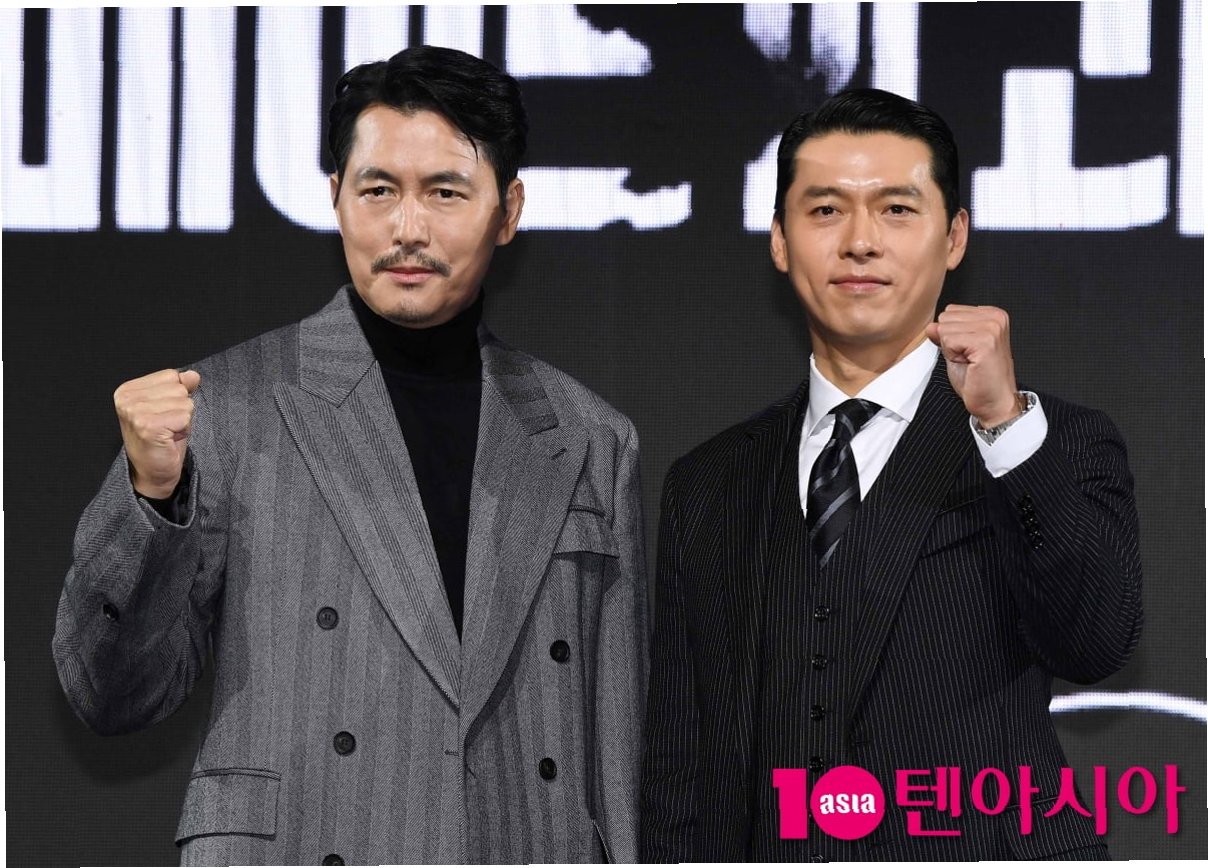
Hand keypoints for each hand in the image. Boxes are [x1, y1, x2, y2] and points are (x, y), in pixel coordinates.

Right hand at [113, 369, 201, 497]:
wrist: (153, 472)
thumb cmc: (162, 439)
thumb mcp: (171, 407)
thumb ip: (180, 387)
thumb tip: (193, 375)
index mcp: (128, 389)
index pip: (171, 375)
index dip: (176, 396)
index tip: (163, 414)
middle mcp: (127, 398)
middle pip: (179, 388)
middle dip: (180, 408)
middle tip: (167, 426)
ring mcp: (135, 412)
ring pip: (184, 402)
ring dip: (183, 419)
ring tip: (168, 432)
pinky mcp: (148, 426)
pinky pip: (185, 416)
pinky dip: (183, 429)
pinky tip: (169, 438)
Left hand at [925, 304, 1020, 427]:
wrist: (994, 402)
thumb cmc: (980, 380)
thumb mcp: (956, 350)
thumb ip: (944, 334)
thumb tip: (931, 325)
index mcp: (992, 315)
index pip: (950, 311)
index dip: (952, 335)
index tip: (968, 350)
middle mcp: (995, 318)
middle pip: (946, 318)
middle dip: (950, 341)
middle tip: (969, 358)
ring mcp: (992, 328)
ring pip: (945, 328)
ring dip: (951, 349)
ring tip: (970, 361)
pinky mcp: (985, 341)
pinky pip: (948, 340)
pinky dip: (952, 356)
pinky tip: (969, 364)